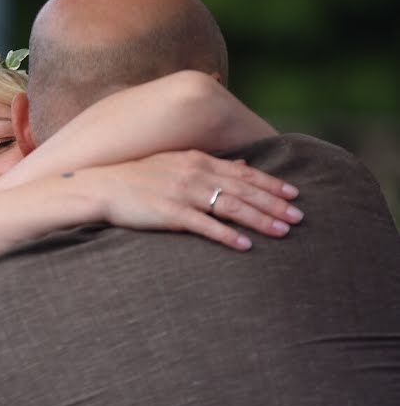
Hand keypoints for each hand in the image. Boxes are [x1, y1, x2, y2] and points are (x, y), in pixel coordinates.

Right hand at [83, 150, 302, 250]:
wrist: (104, 187)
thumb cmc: (137, 177)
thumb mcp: (174, 163)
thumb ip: (207, 165)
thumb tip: (240, 166)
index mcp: (197, 160)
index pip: (243, 172)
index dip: (271, 183)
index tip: (294, 193)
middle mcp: (195, 173)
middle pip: (244, 190)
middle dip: (274, 204)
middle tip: (300, 217)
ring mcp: (183, 193)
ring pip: (231, 207)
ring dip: (260, 219)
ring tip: (283, 231)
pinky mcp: (171, 213)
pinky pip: (205, 226)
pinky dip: (227, 235)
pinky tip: (245, 245)